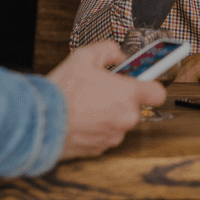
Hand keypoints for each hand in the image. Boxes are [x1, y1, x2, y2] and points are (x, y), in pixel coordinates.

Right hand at [47, 41, 165, 159]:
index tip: (142, 81)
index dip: (150, 85)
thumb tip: (117, 55)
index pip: (158, 92)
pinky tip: (81, 118)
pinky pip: (104, 135)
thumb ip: (109, 50)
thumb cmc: (62, 92)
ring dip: (108, 114)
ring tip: (87, 104)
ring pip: (118, 122)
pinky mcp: (99, 149)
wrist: (40, 122)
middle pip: (135, 107)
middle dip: (121, 98)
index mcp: (128, 95)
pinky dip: (96, 128)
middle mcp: (126, 118)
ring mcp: (113, 136)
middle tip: (102, 89)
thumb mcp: (84, 56)